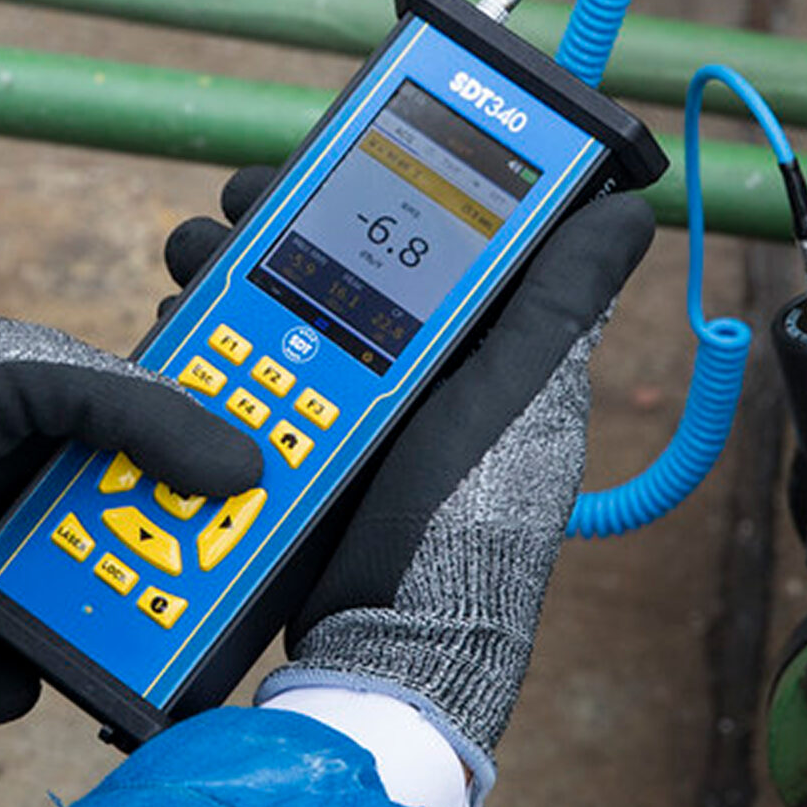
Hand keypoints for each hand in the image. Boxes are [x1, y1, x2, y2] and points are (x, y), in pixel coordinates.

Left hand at [0, 211, 261, 723]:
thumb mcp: (30, 383)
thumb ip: (136, 418)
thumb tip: (247, 468)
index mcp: (87, 421)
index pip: (183, 459)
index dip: (229, 500)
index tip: (273, 548)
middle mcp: (49, 483)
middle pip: (140, 551)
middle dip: (170, 596)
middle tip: (195, 635)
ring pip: (72, 612)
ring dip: (94, 648)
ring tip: (108, 679)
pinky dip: (4, 681)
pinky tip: (8, 688)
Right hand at [164, 170, 655, 798]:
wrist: (383, 648)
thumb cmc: (465, 531)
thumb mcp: (515, 403)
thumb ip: (556, 306)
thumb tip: (627, 207)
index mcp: (472, 343)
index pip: (420, 229)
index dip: (368, 181)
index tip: (317, 158)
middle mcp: (407, 366)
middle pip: (327, 257)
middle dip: (269, 222)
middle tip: (230, 215)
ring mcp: (341, 406)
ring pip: (268, 305)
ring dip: (223, 274)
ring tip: (193, 268)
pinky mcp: (285, 444)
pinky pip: (236, 370)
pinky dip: (204, 342)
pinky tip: (179, 330)